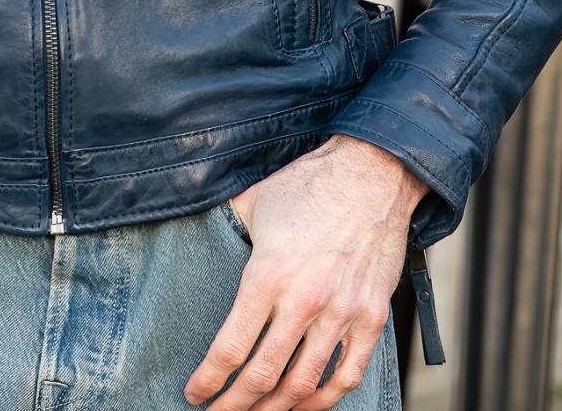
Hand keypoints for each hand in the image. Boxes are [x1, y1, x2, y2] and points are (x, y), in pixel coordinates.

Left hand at [183, 135, 426, 409]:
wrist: (370, 174)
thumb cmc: (306, 186)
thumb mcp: (251, 203)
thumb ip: (224, 232)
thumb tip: (191, 242)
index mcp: (267, 274)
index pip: (231, 347)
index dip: (210, 379)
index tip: (195, 393)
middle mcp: (304, 300)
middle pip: (264, 376)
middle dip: (235, 405)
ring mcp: (341, 313)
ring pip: (303, 385)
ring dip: (275, 409)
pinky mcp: (371, 317)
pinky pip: (347, 374)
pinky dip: (323, 400)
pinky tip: (303, 405)